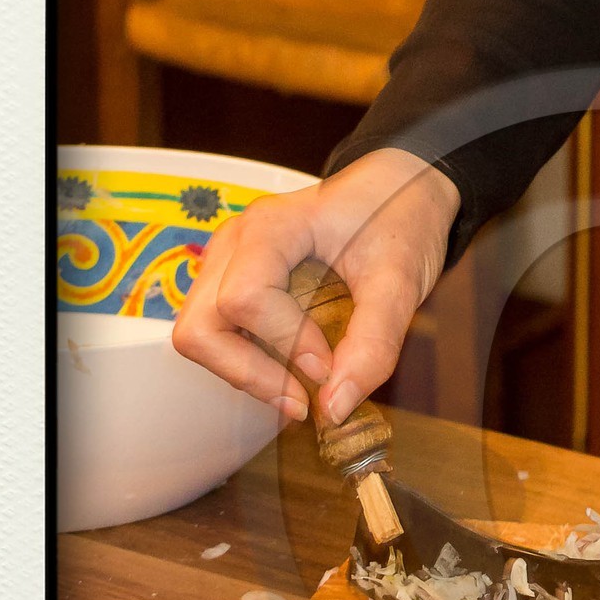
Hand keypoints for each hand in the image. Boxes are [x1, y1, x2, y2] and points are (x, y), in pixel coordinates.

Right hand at [173, 148, 460, 423]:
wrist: (399, 191)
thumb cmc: (398, 221)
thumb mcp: (400, 282)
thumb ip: (373, 344)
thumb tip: (336, 408)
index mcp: (271, 227)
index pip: (244, 299)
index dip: (284, 345)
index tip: (329, 368)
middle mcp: (235, 242)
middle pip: (200, 327)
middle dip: (248, 373)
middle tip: (302, 400)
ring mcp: (227, 262)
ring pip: (199, 335)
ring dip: (245, 372)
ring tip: (300, 389)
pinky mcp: (233, 281)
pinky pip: (219, 333)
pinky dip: (248, 362)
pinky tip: (291, 370)